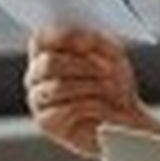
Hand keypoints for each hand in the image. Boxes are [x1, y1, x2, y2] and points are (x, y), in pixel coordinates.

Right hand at [26, 28, 152, 158]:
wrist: (123, 117)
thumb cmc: (113, 83)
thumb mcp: (111, 54)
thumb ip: (95, 41)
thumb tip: (81, 39)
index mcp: (46, 52)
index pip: (40, 39)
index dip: (63, 37)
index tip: (89, 43)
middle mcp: (36, 75)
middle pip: (49, 63)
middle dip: (84, 66)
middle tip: (109, 70)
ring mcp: (37, 99)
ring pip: (57, 88)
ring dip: (91, 86)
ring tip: (112, 89)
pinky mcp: (45, 122)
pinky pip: (67, 110)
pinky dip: (93, 106)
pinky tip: (106, 108)